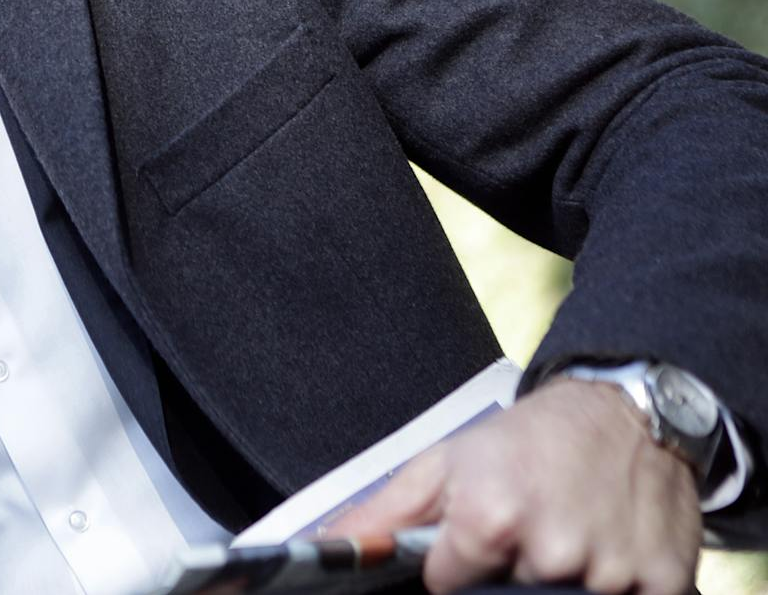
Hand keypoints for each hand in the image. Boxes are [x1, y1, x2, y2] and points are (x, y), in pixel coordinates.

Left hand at [328, 379, 700, 593]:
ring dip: (562, 581)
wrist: (625, 411)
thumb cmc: (528, 440)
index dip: (457, 568)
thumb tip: (325, 547)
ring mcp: (608, 571)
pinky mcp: (661, 581)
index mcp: (488, 519)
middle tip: (529, 530)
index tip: (475, 540)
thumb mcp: (444, 464)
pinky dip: (615, 588)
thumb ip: (382, 516)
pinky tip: (607, 549)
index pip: (449, 587)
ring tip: (568, 532)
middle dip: (510, 575)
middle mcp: (549, 551)